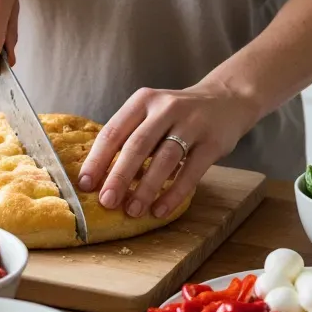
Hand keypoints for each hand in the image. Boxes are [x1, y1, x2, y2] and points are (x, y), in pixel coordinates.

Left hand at [77, 84, 260, 218]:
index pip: (114, 131)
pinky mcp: (213, 142)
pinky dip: (174, 193)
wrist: (227, 100)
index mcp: (143, 101)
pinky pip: (191, 171)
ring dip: (146, 188)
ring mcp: (192, 123)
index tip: (85, 184)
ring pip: (165, 158)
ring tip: (132, 211)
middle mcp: (166, 108)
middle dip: (119, 176)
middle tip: (106, 202)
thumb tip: (102, 178)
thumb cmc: (178, 115)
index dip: (97, 159)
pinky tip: (160, 210)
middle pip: (138, 145)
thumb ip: (131, 138)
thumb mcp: (151, 114)